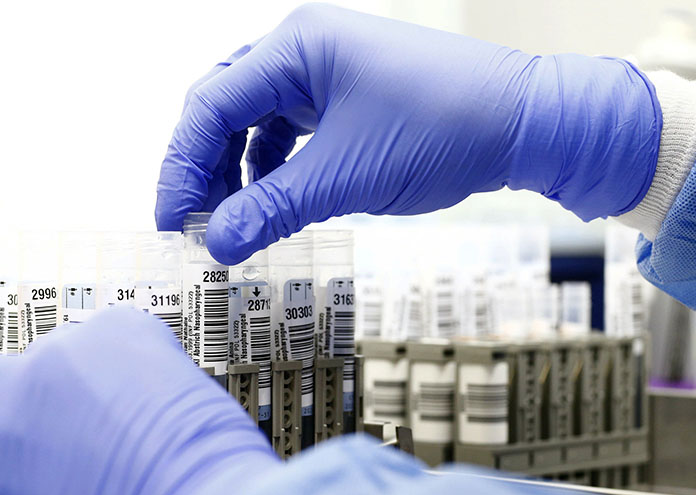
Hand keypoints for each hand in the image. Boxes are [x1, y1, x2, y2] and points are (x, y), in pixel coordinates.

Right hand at [155, 3, 660, 263]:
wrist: (523, 122)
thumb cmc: (442, 131)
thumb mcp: (345, 178)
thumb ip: (272, 209)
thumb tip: (214, 244)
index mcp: (296, 49)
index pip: (210, 104)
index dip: (181, 165)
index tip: (171, 220)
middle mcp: (305, 49)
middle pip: (225, 106)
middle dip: (205, 166)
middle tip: (193, 222)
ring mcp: (329, 69)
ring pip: (258, 119)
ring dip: (239, 169)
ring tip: (235, 218)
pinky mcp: (351, 93)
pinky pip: (293, 128)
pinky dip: (276, 165)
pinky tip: (276, 198)